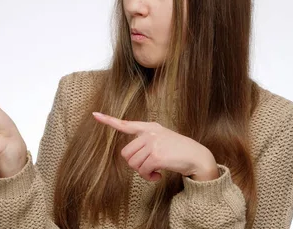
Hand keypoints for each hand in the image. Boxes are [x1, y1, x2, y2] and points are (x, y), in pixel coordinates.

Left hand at [93, 112, 219, 181]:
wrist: (197, 157)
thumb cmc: (179, 151)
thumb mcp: (162, 139)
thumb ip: (146, 142)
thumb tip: (131, 158)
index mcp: (150, 127)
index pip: (126, 124)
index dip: (109, 120)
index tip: (95, 115)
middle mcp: (149, 133)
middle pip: (126, 153)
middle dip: (135, 164)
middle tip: (148, 167)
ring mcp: (153, 143)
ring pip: (133, 164)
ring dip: (143, 172)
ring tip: (155, 171)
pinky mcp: (156, 156)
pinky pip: (142, 171)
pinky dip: (149, 177)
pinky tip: (158, 176)